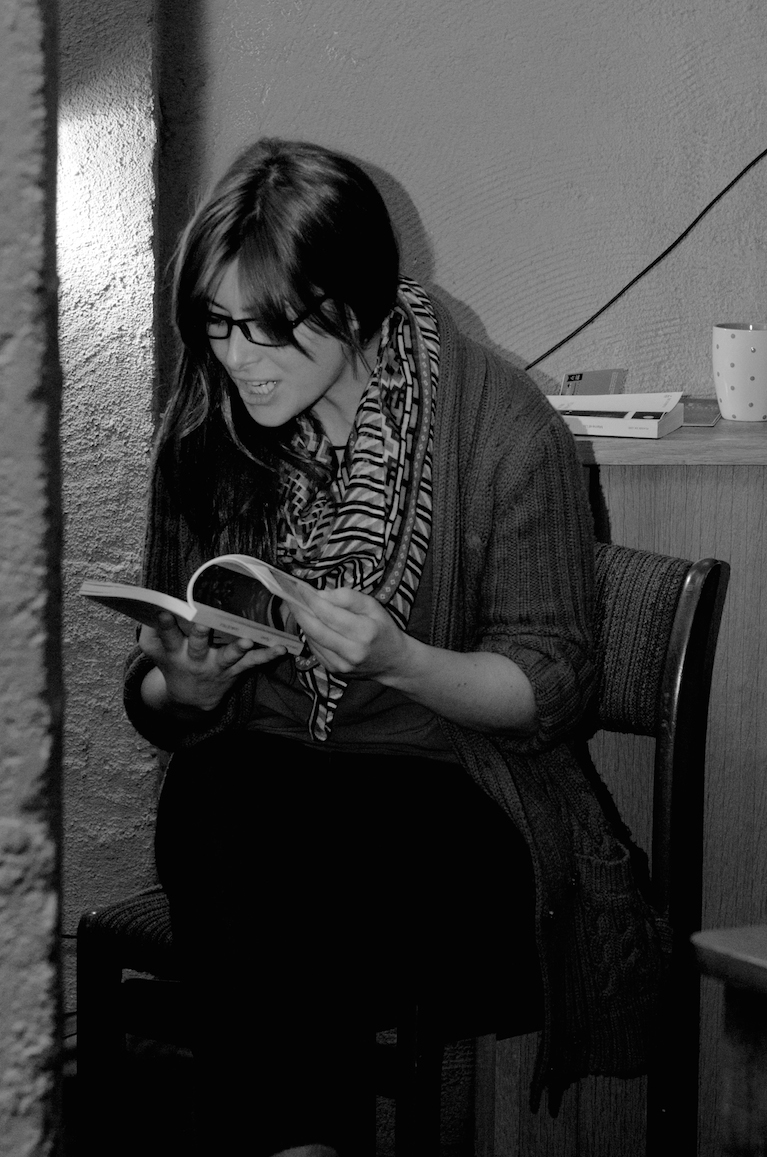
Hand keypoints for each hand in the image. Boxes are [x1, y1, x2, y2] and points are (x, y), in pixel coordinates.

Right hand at [139, 612, 286, 714]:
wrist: (190, 698)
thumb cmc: (173, 663)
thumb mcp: (156, 650)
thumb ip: (151, 630)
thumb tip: (152, 604)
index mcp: (175, 652)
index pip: (167, 637)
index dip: (164, 625)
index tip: (163, 612)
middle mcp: (196, 660)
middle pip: (198, 646)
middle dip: (200, 635)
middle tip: (202, 625)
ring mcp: (218, 666)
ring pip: (228, 656)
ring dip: (238, 648)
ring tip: (247, 640)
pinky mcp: (236, 670)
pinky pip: (253, 662)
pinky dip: (268, 656)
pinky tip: (281, 648)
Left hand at [290, 586, 412, 681]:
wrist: (392, 662)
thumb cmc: (383, 629)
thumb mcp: (373, 606)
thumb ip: (348, 597)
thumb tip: (321, 594)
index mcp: (364, 632)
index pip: (329, 614)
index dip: (311, 600)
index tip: (299, 587)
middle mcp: (351, 651)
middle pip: (315, 629)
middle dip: (299, 610)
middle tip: (288, 595)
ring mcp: (341, 665)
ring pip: (312, 639)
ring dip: (302, 621)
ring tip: (298, 606)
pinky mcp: (333, 670)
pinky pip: (314, 649)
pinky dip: (309, 634)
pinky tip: (311, 623)